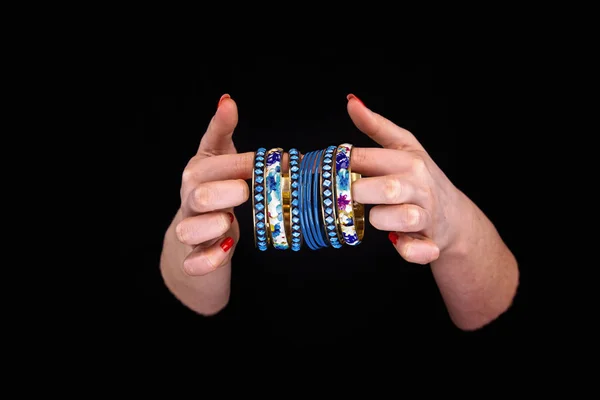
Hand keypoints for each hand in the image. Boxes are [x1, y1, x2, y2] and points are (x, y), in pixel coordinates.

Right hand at [174, 94, 251, 275]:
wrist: (195, 234)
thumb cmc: (214, 189)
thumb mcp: (217, 158)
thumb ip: (221, 130)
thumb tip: (227, 100)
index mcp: (197, 174)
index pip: (215, 164)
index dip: (242, 163)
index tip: (273, 162)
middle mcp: (190, 201)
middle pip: (197, 195)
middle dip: (223, 192)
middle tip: (246, 192)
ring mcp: (191, 231)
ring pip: (189, 229)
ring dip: (211, 226)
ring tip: (229, 222)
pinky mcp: (195, 258)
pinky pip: (194, 263)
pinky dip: (208, 259)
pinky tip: (226, 250)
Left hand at [349, 94, 466, 264]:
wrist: (454, 216)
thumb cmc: (420, 178)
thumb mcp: (403, 147)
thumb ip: (376, 126)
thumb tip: (351, 101)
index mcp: (408, 160)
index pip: (364, 158)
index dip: (340, 166)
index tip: (330, 171)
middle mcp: (418, 185)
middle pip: (383, 189)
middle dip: (358, 193)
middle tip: (351, 195)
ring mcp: (425, 215)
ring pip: (396, 218)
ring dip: (380, 220)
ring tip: (378, 215)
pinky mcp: (428, 242)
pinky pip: (413, 250)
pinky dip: (406, 250)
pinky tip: (400, 242)